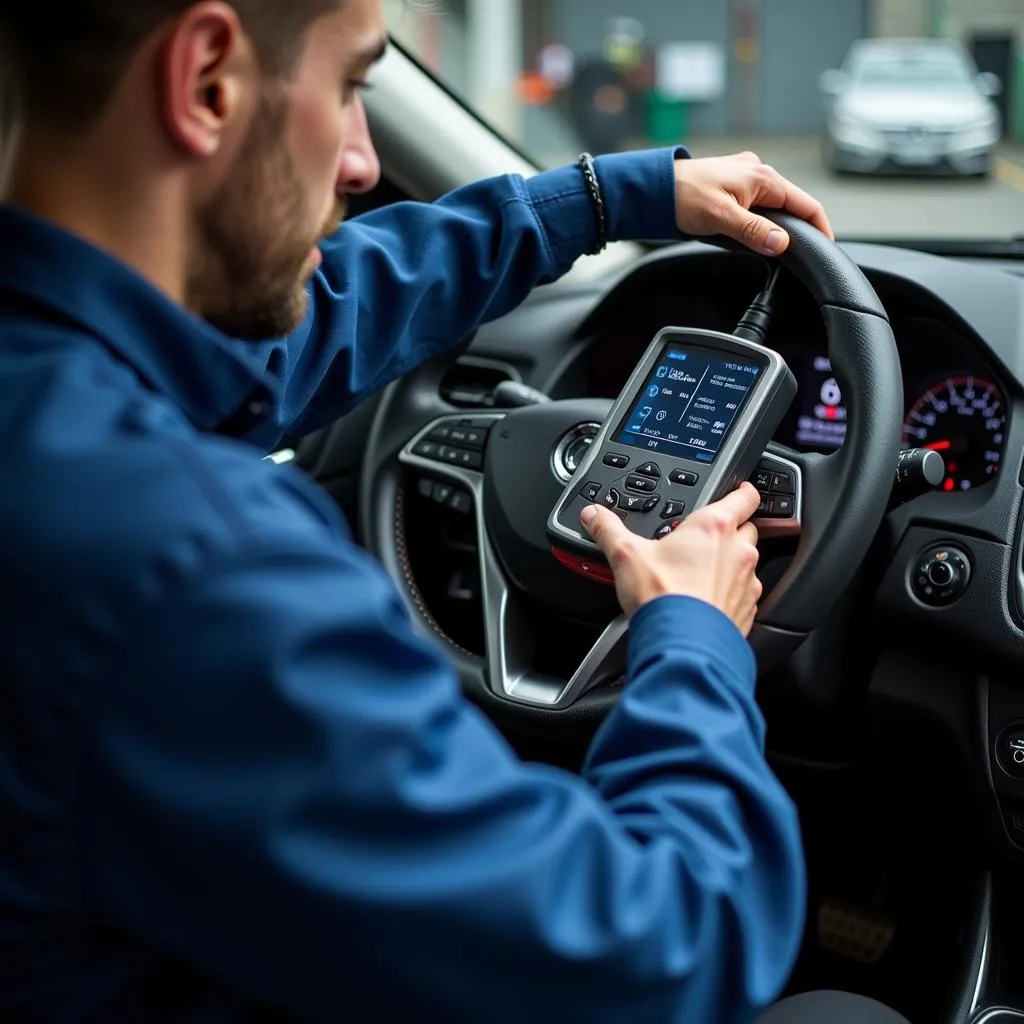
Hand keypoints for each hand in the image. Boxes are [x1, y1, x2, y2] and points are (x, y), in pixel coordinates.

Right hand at [580, 483, 762, 634]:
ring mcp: (747, 582)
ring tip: (702, 573)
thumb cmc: (663, 598)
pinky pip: (744, 593)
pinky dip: (731, 593)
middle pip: (747, 528)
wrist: (683, 645)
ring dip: (730, 563)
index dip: (743, 490)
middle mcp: (738, 551)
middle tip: (705, 537)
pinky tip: (707, 600)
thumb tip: (594, 515)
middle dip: (731, 529)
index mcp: (714, 527)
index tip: (738, 490)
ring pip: (747, 562)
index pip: (745, 497)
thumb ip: (609, 530)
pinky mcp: (747, 610)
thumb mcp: (625, 555)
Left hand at [674, 151, 833, 256]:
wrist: (654, 188)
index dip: (819, 227)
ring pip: (772, 206)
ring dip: (775, 225)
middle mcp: (758, 173)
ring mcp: (745, 177)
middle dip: (797, 228)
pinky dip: (759, 220)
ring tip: (775, 247)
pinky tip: (752, 233)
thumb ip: (754, 231)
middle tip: (799, 253)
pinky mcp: (732, 186)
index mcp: (762, 177)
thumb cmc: (683, 196)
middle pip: (791, 205)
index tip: (825, 247)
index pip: (806, 204)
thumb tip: (782, 243)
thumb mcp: (722, 218)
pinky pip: (756, 204)